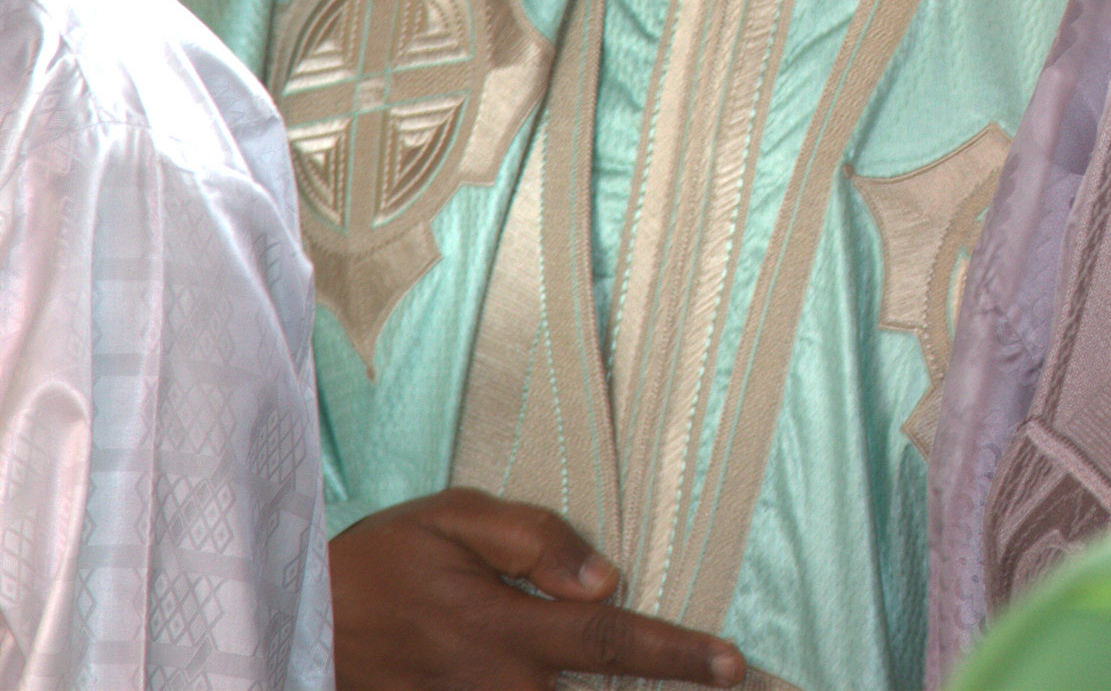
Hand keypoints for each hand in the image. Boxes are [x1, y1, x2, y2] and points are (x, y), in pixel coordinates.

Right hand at [330, 489, 745, 690]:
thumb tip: (606, 577)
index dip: (678, 656)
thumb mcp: (452, 519)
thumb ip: (536, 540)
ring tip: (681, 690)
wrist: (295, 626)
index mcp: (505, 626)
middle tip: (727, 684)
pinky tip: (595, 690)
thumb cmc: (378, 563)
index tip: (734, 666)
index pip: (612, 641)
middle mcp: (498, 685)